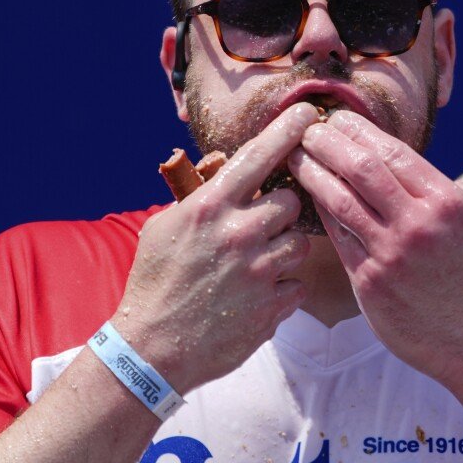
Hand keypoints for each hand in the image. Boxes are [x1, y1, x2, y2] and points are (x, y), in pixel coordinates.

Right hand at [113, 103, 318, 392]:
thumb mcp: (164, 226)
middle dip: (282, 211)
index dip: (288, 131)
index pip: (259, 156)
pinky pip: (296, 284)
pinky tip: (254, 296)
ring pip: (299, 244)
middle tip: (261, 226)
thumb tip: (228, 164)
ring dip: (283, 251)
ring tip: (253, 266)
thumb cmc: (155, 282)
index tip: (310, 113)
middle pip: (292, 202)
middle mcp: (239, 234)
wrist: (151, 349)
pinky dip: (281, 289)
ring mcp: (259, 271)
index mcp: (210, 208)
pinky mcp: (272, 307)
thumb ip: (201, 194)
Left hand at [288, 110, 462, 383]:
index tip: (339, 118)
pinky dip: (322, 213)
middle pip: (359, 168)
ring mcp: (390, 255)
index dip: (359, 130)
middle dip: (328, 142)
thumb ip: (460, 194)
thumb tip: (428, 173)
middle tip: (308, 129)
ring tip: (295, 157)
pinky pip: (338, 239)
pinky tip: (309, 199)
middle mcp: (416, 224)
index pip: (392, 152)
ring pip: (339, 201)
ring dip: (313, 173)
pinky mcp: (370, 284)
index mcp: (447, 202)